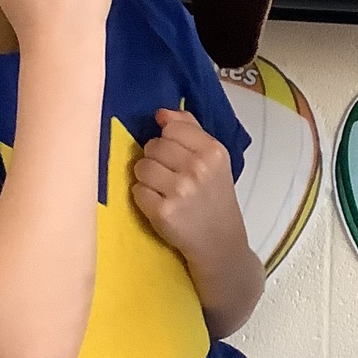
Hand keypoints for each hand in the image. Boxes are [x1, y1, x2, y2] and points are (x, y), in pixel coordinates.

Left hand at [132, 108, 247, 273]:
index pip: (171, 128)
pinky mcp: (163, 211)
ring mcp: (180, 190)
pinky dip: (143, 198)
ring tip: (163, 190)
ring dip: (146, 178)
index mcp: (213, 151)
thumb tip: (161, 113)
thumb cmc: (214, 199)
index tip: (177, 156)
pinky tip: (159, 205)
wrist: (220, 243)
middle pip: (153, 146)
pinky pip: (136, 190)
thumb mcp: (213, 160)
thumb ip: (190, 130)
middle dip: (156, 159)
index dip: (168, 141)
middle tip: (170, 177)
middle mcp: (198, 168)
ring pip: (141, 166)